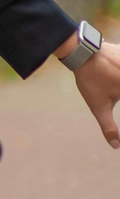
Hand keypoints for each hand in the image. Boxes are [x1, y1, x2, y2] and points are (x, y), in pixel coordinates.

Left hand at [66, 35, 119, 149]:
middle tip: (112, 93)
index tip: (115, 99)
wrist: (83, 53)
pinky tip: (114, 80)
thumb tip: (116, 146)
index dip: (118, 98)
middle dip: (117, 93)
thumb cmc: (91, 81)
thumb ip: (108, 126)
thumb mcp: (99, 107)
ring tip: (113, 88)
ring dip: (117, 86)